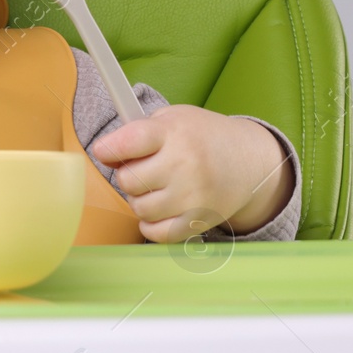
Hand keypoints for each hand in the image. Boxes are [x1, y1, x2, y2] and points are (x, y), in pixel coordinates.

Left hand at [90, 105, 292, 242]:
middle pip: (128, 180)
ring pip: (140, 208)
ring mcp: (193, 196)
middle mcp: (184, 164)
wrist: (248, 161)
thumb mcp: (173, 119)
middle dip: (129, 175)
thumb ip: (137, 133)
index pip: (129, 141)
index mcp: (174, 133)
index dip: (108, 148)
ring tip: (156, 188)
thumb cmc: (202, 137)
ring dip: (140, 200)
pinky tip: (159, 211)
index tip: (105, 151)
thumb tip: (105, 154)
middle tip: (144, 170)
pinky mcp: (199, 221)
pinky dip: (151, 225)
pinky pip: (157, 233)